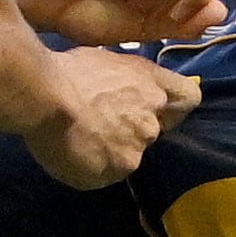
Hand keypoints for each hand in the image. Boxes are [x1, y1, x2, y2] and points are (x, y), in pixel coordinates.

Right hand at [21, 45, 197, 190]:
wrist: (46, 99)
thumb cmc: (67, 73)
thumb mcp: (106, 63)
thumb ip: (126, 83)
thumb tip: (121, 94)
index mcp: (152, 85)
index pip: (188, 98)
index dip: (174, 107)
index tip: (158, 110)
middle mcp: (153, 119)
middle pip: (151, 131)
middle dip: (130, 130)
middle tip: (98, 124)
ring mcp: (137, 148)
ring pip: (129, 155)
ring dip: (110, 151)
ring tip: (81, 140)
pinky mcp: (118, 171)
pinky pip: (107, 174)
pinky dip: (93, 168)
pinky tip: (74, 155)